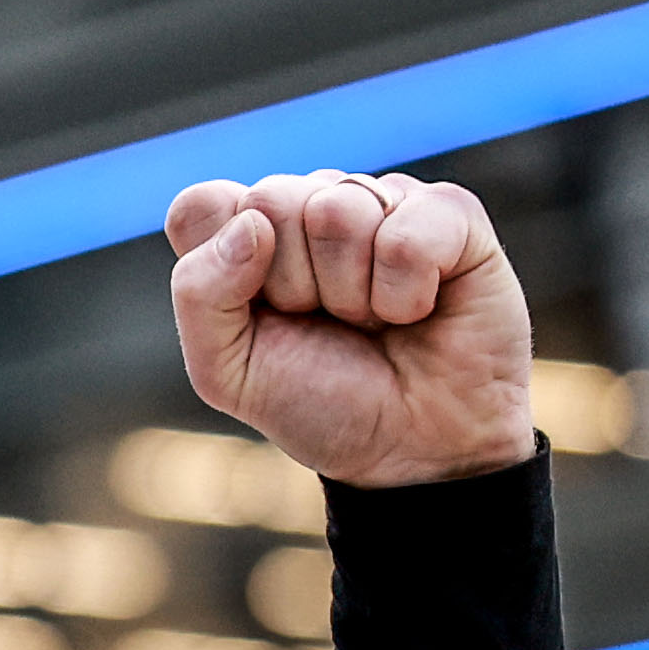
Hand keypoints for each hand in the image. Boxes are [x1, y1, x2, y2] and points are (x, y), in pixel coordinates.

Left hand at [163, 174, 529, 488]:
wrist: (415, 450)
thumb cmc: (322, 404)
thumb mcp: (228, 372)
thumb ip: (200, 294)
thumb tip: (251, 223)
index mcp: (248, 236)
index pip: (202, 206)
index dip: (223, 264)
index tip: (261, 314)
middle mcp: (311, 205)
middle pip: (270, 199)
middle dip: (294, 285)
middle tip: (327, 323)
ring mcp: (379, 202)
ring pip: (338, 210)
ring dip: (352, 293)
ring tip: (373, 320)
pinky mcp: (448, 212)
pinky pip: (407, 232)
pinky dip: (407, 293)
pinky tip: (417, 309)